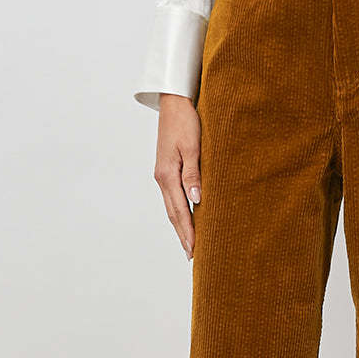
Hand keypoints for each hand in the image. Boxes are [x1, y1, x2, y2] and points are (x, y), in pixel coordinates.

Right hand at [154, 94, 201, 258]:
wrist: (175, 101)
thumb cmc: (186, 121)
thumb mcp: (193, 147)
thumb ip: (193, 174)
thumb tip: (196, 200)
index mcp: (167, 175)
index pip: (180, 211)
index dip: (188, 232)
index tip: (194, 251)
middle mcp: (162, 177)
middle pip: (173, 213)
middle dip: (183, 235)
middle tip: (192, 256)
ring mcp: (163, 174)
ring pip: (172, 206)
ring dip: (181, 226)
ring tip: (189, 243)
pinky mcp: (167, 168)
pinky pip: (173, 196)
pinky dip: (180, 211)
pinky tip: (186, 217)